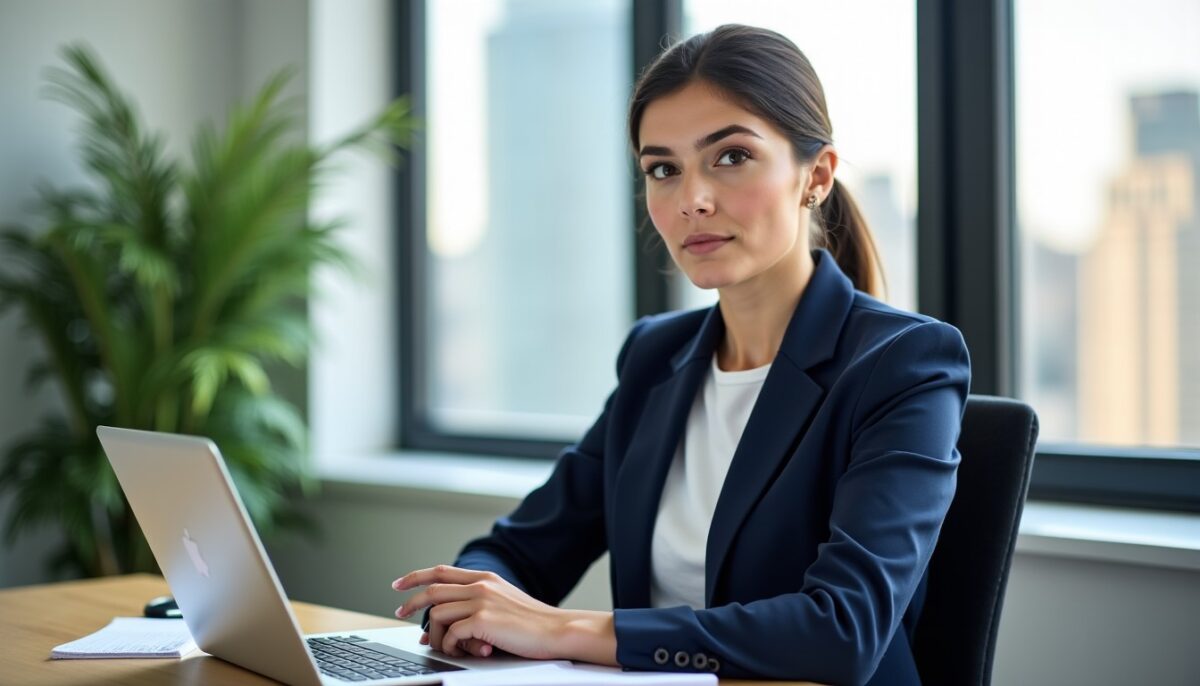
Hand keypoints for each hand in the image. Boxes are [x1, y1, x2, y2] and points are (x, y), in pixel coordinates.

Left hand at [392, 565, 615, 664]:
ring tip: (443, 647)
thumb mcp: (504, 604)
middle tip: (400, 613)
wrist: (558, 631)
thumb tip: (442, 626)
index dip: (417, 576)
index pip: (442, 570)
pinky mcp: (483, 620)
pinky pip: (452, 634)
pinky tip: (460, 652)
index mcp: (486, 578)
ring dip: (435, 635)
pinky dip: (450, 646)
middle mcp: (481, 585)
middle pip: (432, 588)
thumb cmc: (533, 624)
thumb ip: (475, 607)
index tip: (400, 584)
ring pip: (438, 614)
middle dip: (411, 602)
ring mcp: (482, 601)